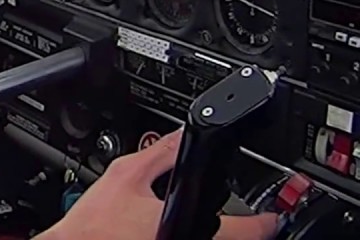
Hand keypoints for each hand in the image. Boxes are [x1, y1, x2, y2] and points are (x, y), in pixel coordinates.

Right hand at [41, 129, 278, 239]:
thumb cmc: (94, 226)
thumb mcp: (124, 175)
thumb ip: (159, 153)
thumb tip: (181, 136)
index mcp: (189, 227)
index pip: (251, 228)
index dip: (266, 218)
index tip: (272, 214)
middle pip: (230, 239)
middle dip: (234, 225)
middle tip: (231, 212)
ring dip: (208, 231)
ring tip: (188, 219)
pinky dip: (185, 234)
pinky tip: (162, 231)